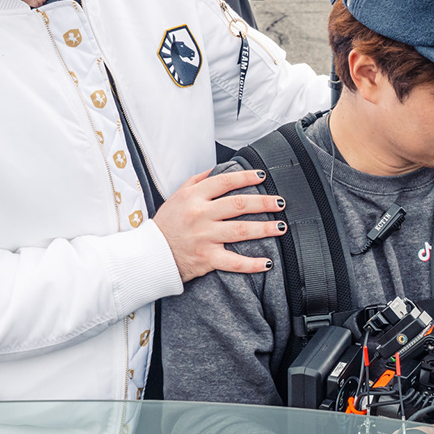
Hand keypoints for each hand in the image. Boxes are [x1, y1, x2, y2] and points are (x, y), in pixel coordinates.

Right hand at [152, 167, 284, 282]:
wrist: (151, 254)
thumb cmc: (167, 224)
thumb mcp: (177, 196)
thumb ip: (197, 181)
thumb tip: (218, 169)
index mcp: (193, 197)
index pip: (224, 182)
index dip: (245, 177)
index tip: (262, 176)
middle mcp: (200, 215)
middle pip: (237, 204)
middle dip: (263, 202)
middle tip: (280, 202)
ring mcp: (204, 237)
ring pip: (241, 230)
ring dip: (265, 229)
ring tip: (282, 227)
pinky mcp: (206, 258)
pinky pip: (234, 262)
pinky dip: (252, 264)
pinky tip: (268, 263)